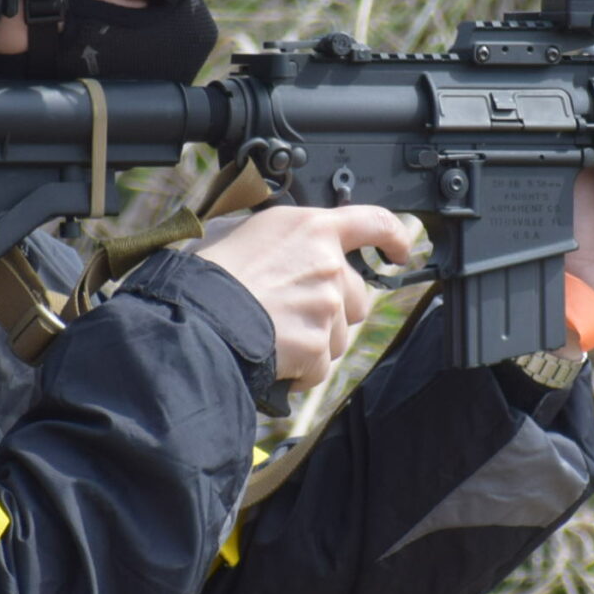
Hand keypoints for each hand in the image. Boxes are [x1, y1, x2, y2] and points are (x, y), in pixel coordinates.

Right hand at [195, 205, 416, 390]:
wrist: (193, 316)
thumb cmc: (204, 274)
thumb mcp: (237, 231)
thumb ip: (276, 236)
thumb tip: (276, 242)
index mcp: (310, 228)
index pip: (373, 222)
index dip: (393, 237)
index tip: (400, 250)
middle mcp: (326, 263)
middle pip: (356, 296)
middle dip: (333, 310)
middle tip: (291, 313)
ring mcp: (326, 306)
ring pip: (339, 335)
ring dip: (314, 342)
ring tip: (271, 335)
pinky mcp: (317, 344)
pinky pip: (318, 368)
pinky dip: (298, 371)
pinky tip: (271, 358)